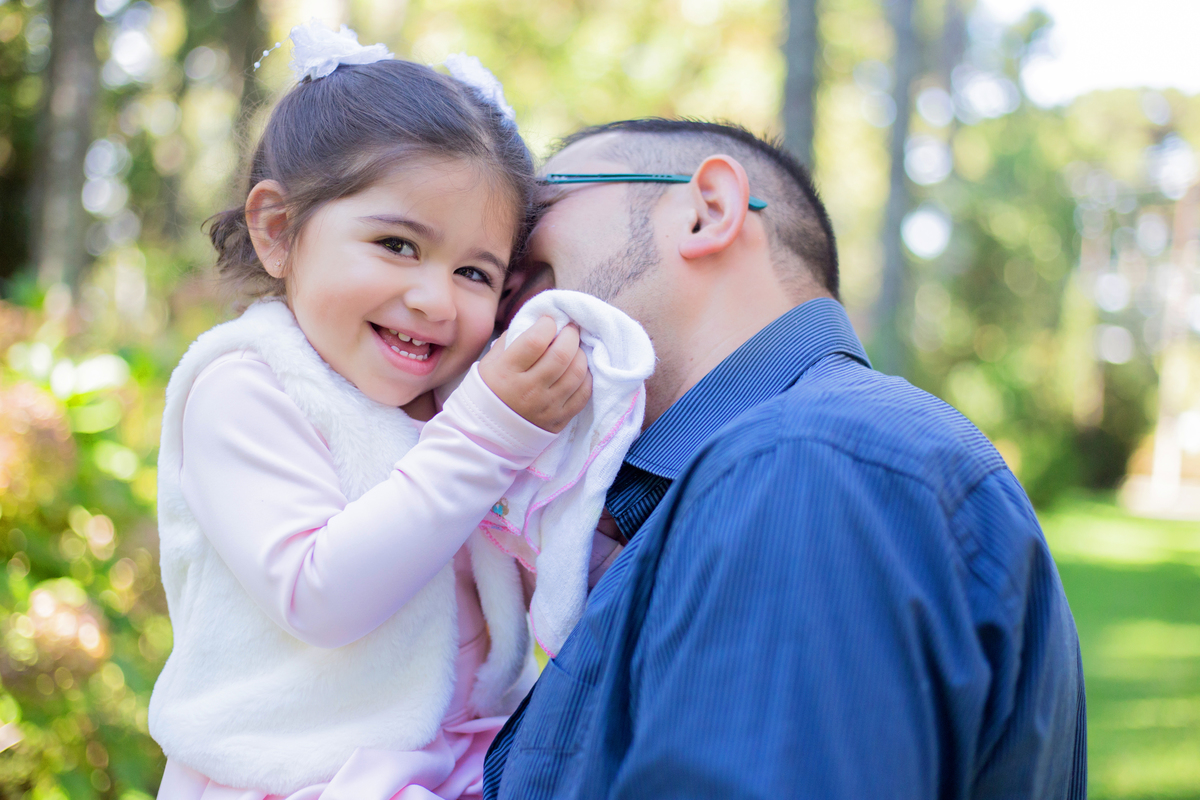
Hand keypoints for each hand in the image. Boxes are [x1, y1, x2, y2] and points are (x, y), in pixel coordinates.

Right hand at [479, 316, 591, 432]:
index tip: (548, 321)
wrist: (487, 435)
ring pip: (576, 373)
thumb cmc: (489, 392)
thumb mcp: (489, 363)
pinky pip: (583, 394)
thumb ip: (511, 340)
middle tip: (570, 329)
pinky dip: (585, 377)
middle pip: (561, 355)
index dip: (547, 325)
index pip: (535, 341)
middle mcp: (528, 390)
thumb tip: (536, 322)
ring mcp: (546, 407)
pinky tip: (578, 370)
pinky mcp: (559, 420)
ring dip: (580, 354)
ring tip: (575, 348)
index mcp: (506, 372)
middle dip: (570, 335)